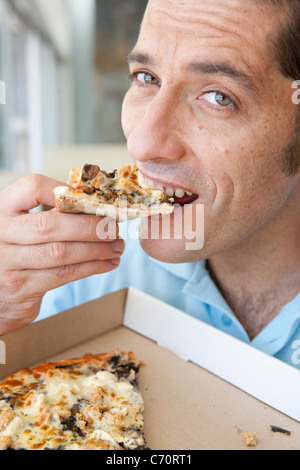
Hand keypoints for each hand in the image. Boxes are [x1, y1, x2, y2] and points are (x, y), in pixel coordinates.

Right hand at [0, 174, 124, 334]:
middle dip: (89, 226)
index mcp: (1, 210)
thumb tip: (97, 207)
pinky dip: (91, 268)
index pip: (32, 187)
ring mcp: (8, 262)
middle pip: (50, 224)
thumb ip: (50, 215)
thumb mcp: (22, 228)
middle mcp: (1, 233)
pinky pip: (63, 274)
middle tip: (113, 228)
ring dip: (96, 249)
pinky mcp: (21, 288)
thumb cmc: (16, 255)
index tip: (91, 199)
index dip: (65, 190)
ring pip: (61, 253)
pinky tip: (107, 263)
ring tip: (117, 247)